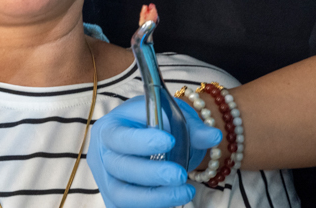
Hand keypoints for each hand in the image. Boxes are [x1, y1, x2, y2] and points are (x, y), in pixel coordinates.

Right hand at [87, 96, 221, 207]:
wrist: (149, 140)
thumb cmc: (156, 125)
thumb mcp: (171, 116)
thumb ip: (190, 127)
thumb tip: (213, 136)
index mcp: (109, 128)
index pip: (119, 136)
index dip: (142, 141)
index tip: (170, 141)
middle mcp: (101, 155)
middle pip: (119, 167)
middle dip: (152, 173)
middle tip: (181, 174)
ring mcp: (107, 180)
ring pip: (122, 195)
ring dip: (154, 197)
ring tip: (185, 192)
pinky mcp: (116, 199)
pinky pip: (130, 207)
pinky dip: (154, 205)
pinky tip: (176, 199)